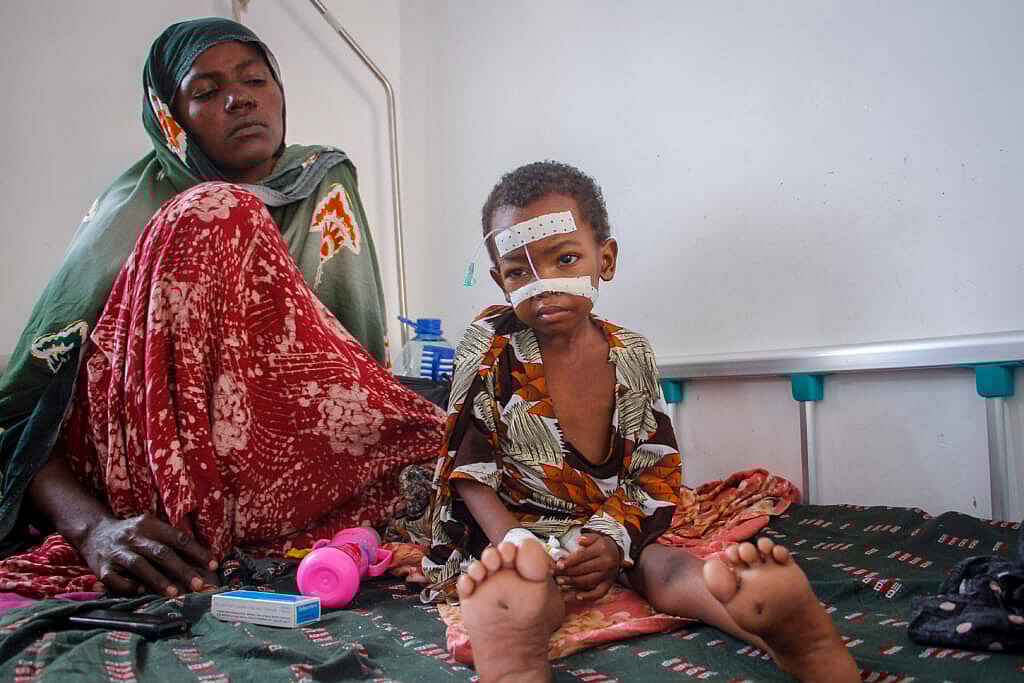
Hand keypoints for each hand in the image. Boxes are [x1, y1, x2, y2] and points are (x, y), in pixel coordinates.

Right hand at [73, 513, 217, 596]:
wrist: (94, 532)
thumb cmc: (133, 535)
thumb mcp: (151, 530)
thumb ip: (171, 543)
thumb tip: (201, 563)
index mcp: (149, 525)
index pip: (178, 538)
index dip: (197, 552)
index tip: (213, 565)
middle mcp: (133, 536)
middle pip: (161, 553)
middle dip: (182, 569)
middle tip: (198, 584)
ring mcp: (117, 552)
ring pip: (140, 566)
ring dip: (159, 580)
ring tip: (175, 593)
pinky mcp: (102, 568)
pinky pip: (117, 580)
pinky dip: (130, 586)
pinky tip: (143, 591)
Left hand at [553, 532, 620, 600]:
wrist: (617, 552)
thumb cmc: (602, 545)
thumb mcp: (597, 537)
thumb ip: (587, 538)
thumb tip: (579, 540)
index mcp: (601, 550)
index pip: (582, 556)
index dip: (569, 561)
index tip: (558, 565)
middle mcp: (606, 563)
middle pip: (583, 569)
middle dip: (567, 572)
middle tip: (554, 574)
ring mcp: (608, 575)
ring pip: (588, 581)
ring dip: (573, 582)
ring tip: (560, 582)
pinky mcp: (609, 583)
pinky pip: (599, 593)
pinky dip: (589, 596)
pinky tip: (577, 596)